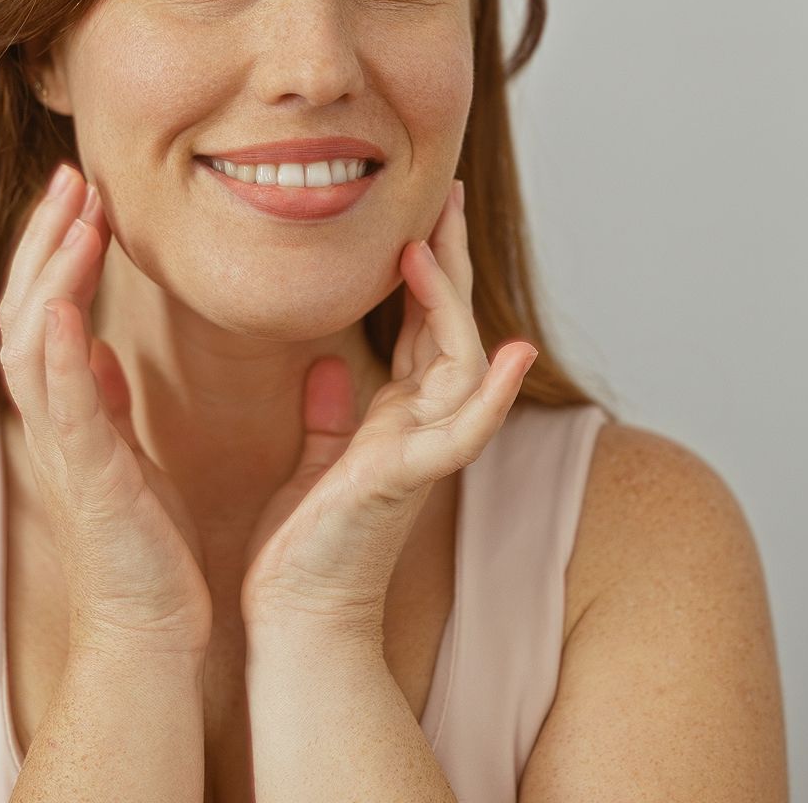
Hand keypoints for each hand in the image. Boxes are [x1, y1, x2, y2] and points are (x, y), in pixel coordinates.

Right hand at [0, 162, 213, 656]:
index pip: (45, 307)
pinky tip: (69, 307)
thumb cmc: (148, 548)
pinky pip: (60, 405)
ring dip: (50, 275)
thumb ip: (108, 398)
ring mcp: (62, 448)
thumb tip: (97, 347)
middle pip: (25, 306)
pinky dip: (58, 353)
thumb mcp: (130, 453)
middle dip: (45, 238)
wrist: (152, 629)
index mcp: (67, 409)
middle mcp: (52, 421)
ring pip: (32, 341)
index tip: (82, 188)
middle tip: (71, 174)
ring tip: (75, 217)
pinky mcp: (87, 479)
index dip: (56, 245)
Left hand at [237, 178, 538, 642]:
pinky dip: (493, 394)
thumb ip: (330, 413)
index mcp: (399, 419)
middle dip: (451, 261)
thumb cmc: (305, 547)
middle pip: (453, 327)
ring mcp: (424, 453)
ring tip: (428, 248)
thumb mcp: (316, 459)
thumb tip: (327, 365)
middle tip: (445, 194)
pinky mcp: (409, 480)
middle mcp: (423, 427)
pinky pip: (464, 431)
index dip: (429, 268)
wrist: (295, 615)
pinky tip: (512, 354)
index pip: (426, 327)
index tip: (421, 210)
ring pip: (463, 363)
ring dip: (452, 305)